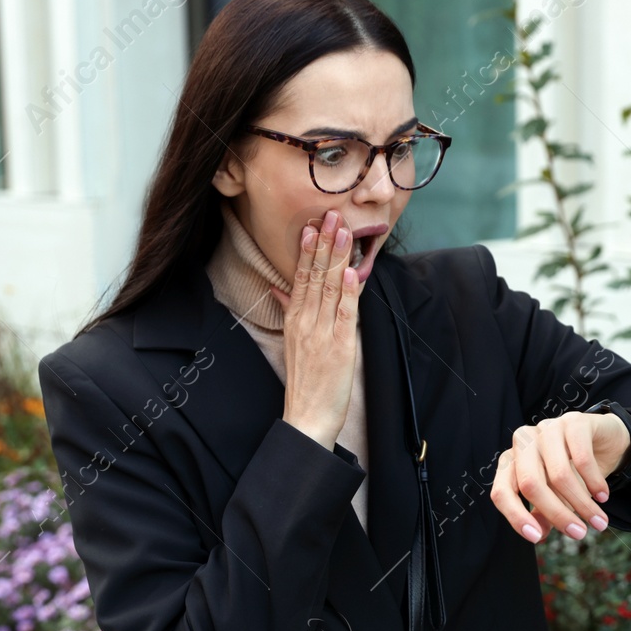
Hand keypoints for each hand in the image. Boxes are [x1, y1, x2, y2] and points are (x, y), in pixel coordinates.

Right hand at [281, 209, 361, 449]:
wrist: (308, 416)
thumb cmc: (304, 381)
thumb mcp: (291, 342)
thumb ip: (288, 310)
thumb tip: (280, 288)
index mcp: (295, 319)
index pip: (301, 277)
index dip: (309, 249)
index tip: (314, 224)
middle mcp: (306, 322)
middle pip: (314, 276)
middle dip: (324, 243)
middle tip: (332, 214)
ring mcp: (321, 333)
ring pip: (329, 288)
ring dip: (337, 258)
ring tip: (343, 231)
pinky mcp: (339, 347)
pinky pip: (344, 314)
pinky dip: (347, 292)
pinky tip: (350, 272)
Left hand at [490, 410, 630, 542]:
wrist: (604, 442)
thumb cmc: (573, 471)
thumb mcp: (555, 497)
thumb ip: (542, 515)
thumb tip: (538, 535)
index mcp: (511, 462)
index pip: (502, 491)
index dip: (515, 517)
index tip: (536, 538)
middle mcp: (524, 442)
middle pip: (530, 484)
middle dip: (556, 514)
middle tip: (579, 534)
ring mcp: (548, 429)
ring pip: (558, 474)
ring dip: (582, 503)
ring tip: (598, 521)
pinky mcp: (574, 422)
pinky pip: (582, 458)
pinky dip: (594, 482)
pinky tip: (603, 496)